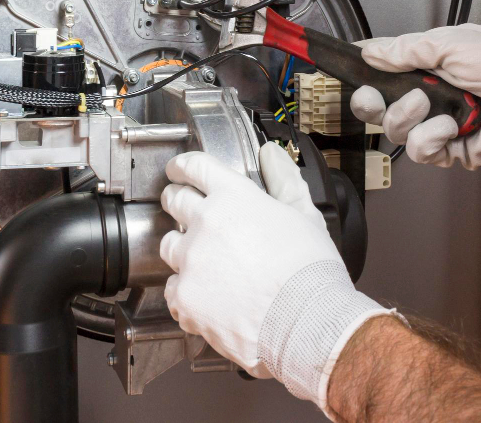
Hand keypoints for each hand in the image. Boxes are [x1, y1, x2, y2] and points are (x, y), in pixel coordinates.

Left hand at [159, 143, 393, 410]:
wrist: (307, 324)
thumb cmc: (310, 273)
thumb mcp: (305, 216)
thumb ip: (285, 181)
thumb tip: (273, 156)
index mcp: (234, 197)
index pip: (194, 166)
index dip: (182, 166)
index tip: (178, 171)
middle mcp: (205, 223)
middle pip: (173, 200)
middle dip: (177, 201)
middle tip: (186, 211)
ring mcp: (191, 260)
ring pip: (169, 244)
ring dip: (182, 248)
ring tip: (205, 262)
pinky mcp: (185, 296)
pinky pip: (173, 288)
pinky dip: (186, 292)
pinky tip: (207, 296)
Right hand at [351, 24, 480, 168]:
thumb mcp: (453, 43)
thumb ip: (407, 48)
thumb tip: (370, 51)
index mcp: (427, 66)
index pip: (382, 70)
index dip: (363, 73)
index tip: (349, 70)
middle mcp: (429, 95)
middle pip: (377, 107)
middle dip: (369, 102)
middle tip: (375, 95)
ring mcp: (438, 123)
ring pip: (395, 130)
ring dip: (406, 116)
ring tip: (429, 104)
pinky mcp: (451, 149)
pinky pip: (421, 151)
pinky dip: (431, 138)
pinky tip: (450, 125)